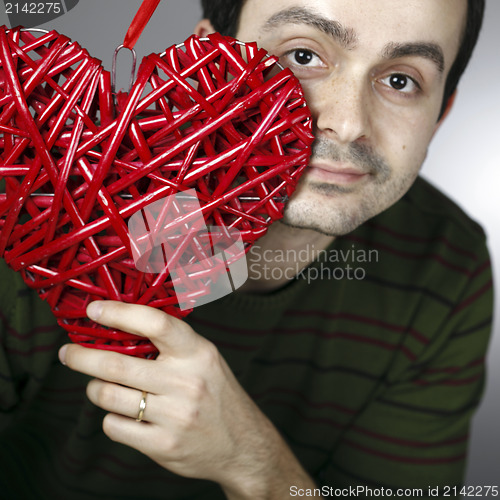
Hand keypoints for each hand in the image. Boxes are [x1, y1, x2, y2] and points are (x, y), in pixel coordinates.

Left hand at [58, 300, 312, 497]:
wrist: (242, 444)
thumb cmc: (218, 394)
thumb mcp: (205, 358)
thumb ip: (172, 344)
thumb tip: (123, 326)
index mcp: (198, 353)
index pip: (155, 324)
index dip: (120, 313)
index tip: (94, 310)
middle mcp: (186, 382)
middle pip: (118, 365)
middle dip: (83, 357)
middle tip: (68, 353)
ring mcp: (175, 416)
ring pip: (110, 397)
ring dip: (96, 389)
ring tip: (98, 386)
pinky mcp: (163, 445)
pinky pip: (115, 426)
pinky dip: (111, 417)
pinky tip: (123, 413)